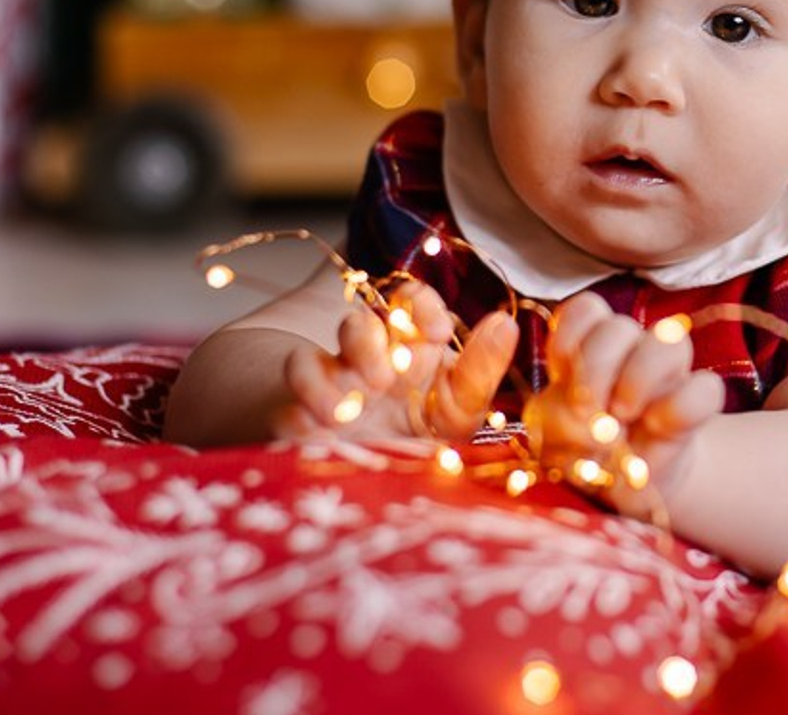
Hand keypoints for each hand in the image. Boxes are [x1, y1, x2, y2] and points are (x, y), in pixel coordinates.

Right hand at [276, 281, 518, 442]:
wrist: (377, 489)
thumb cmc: (422, 438)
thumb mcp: (459, 409)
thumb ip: (480, 370)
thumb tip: (505, 322)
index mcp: (408, 348)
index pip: (409, 299)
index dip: (421, 303)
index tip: (436, 331)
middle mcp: (365, 360)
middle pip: (357, 323)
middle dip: (367, 342)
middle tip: (386, 380)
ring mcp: (327, 388)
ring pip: (308, 357)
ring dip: (320, 381)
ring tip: (346, 410)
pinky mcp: (296, 421)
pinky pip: (282, 406)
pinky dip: (298, 411)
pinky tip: (321, 431)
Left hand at [524, 293, 723, 515]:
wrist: (624, 483)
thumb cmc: (582, 446)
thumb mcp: (553, 436)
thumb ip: (558, 420)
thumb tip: (587, 420)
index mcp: (589, 344)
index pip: (586, 310)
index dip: (570, 335)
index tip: (560, 373)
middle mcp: (630, 349)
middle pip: (619, 326)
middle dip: (597, 367)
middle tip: (586, 408)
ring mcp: (667, 373)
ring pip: (670, 342)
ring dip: (639, 379)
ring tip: (622, 415)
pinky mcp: (696, 402)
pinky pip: (706, 388)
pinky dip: (678, 408)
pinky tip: (656, 429)